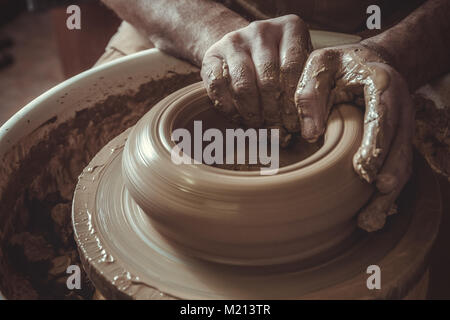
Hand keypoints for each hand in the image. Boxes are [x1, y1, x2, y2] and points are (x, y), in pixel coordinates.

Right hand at [201, 15, 311, 134]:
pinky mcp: (212, 55)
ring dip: (252, 113)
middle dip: (273, 113)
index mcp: (290, 28)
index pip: (293, 69)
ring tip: (258, 125)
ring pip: (244, 87)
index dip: (293, 102)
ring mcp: (234, 40)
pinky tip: (239, 118)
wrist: (242, 49)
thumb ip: (304, 88)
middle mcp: (262, 30)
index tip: (294, 125)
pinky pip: (219, 88)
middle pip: (268, 80)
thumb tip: (309, 127)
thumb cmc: (279, 65)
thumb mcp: (298, 68)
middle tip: (277, 130)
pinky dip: (229, 109)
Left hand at [295, 44, 414, 231]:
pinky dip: (389, 191)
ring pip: (402, 164)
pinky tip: (375, 211)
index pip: (383, 118)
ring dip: (388, 195)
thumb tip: (310, 133)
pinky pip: (398, 167)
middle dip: (387, 180)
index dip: (377, 146)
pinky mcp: (398, 140)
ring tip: (370, 221)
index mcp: (382, 86)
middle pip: (400, 149)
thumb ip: (311, 92)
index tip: (365, 173)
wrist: (371, 61)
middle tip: (370, 207)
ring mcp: (403, 126)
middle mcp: (400, 108)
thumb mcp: (321, 63)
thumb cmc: (342, 64)